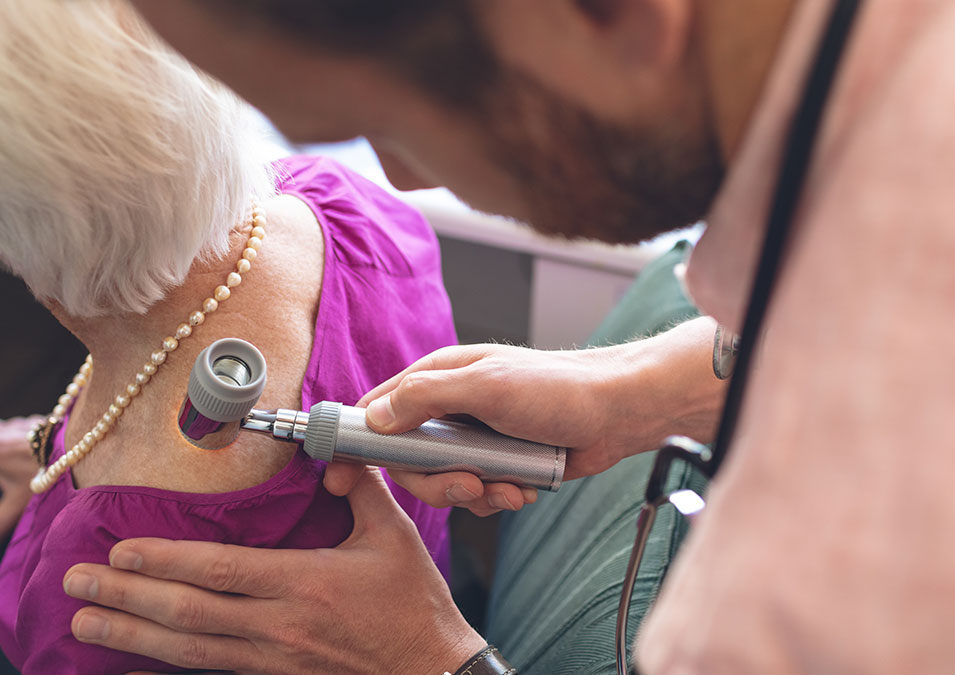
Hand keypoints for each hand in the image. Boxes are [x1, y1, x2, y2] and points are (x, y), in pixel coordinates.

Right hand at [0, 415, 41, 558]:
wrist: (92, 446)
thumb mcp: (18, 505)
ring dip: (6, 433)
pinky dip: (30, 433)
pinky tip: (41, 446)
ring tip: (7, 448)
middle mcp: (7, 430)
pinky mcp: (53, 420)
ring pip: (9, 424)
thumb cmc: (52, 475)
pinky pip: (33, 424)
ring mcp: (30, 423)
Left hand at [63, 468, 485, 674]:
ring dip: (131, 635)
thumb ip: (360, 488)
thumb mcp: (393, 537)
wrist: (431, 671)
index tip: (121, 549)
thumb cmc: (413, 603)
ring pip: (189, 651)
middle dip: (127, 597)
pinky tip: (130, 667)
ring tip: (83, 622)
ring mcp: (273, 661)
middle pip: (190, 613)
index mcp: (306, 584)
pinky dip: (165, 673)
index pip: (222, 571)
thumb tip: (331, 452)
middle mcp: (280, 627)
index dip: (167, 561)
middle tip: (75, 583)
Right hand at [323, 318, 723, 515]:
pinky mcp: (498, 463)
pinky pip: (477, 494)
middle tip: (468, 485)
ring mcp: (474, 438)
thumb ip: (426, 397)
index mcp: (437, 379)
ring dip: (472, 495)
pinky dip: (497, 499)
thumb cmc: (556, 387)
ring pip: (443, 483)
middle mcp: (449, 409)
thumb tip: (375, 417)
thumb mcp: (485, 385)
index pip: (376, 410)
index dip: (354, 444)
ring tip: (505, 488)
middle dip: (435, 483)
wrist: (615, 412)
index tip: (339, 479)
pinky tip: (521, 491)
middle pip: (408, 461)